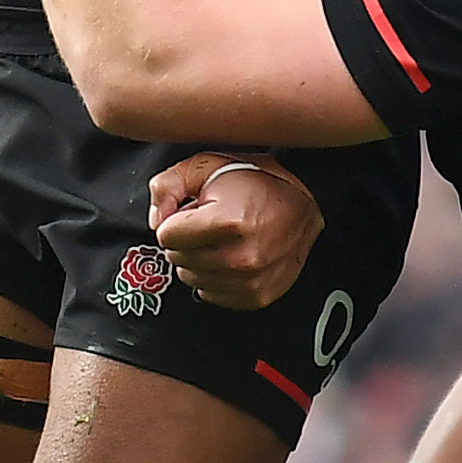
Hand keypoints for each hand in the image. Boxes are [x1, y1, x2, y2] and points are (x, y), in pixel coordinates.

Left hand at [149, 153, 322, 311]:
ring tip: (219, 240)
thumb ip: (169, 185)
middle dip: (184, 240)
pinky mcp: (256, 296)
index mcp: (227, 221)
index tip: (192, 213)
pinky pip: (210, 294)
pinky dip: (212, 277)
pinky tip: (228, 258)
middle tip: (206, 225)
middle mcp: (240, 256)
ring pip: (190, 278)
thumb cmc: (256, 183)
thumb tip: (155, 219)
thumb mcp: (209, 166)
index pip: (166, 235)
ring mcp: (250, 281)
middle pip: (177, 258)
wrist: (305, 207)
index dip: (175, 220)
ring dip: (197, 259)